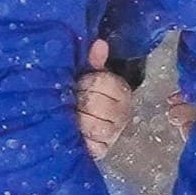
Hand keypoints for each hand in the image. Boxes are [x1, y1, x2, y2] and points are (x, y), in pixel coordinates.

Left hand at [72, 38, 133, 163]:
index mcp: (121, 91)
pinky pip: (92, 144)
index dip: (88, 83)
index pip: (105, 83)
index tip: (80, 85)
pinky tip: (75, 132)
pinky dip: (81, 138)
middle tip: (72, 101)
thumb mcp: (89, 76)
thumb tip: (99, 44)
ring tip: (72, 116)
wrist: (76, 128)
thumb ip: (95, 61)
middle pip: (98, 103)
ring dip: (79, 119)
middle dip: (81, 101)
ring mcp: (113, 134)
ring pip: (94, 124)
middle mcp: (122, 113)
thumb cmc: (83, 97)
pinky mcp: (102, 150)